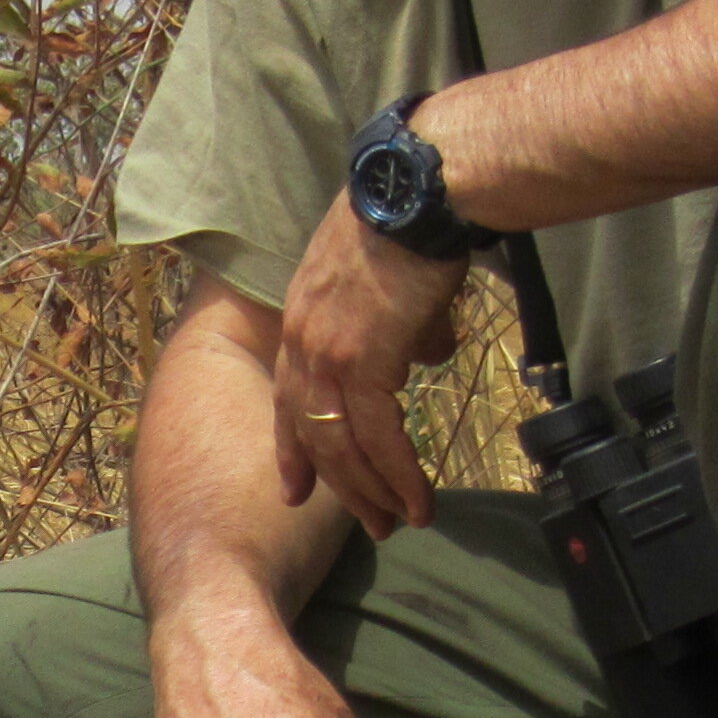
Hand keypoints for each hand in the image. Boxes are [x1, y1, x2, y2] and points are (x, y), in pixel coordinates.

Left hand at [271, 193, 468, 538]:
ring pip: (342, 445)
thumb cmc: (414, 224)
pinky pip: (378, 437)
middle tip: (366, 524)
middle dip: (339, 485)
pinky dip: (399, 476)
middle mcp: (302, 340)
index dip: (293, 447)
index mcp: (301, 318)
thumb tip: (428, 351)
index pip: (288, 396)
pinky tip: (418, 502)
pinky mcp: (363, 362)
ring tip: (399, 524)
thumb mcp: (391, 282)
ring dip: (373, 492)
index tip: (296, 487)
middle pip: (312, 432)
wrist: (420, 192)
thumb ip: (403, 326)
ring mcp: (327, 353)